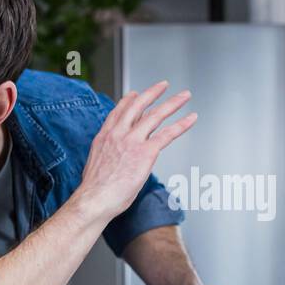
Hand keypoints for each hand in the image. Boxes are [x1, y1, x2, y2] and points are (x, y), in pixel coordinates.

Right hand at [73, 80, 197, 222]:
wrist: (94, 199)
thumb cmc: (94, 191)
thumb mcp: (95, 165)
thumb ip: (108, 156)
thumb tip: (114, 161)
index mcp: (104, 137)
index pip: (118, 112)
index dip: (128, 101)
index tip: (135, 94)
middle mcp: (118, 134)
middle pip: (137, 106)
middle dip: (152, 93)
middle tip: (163, 86)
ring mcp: (132, 141)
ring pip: (155, 115)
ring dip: (172, 103)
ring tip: (184, 96)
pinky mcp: (145, 152)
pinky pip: (167, 134)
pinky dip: (182, 124)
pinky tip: (191, 118)